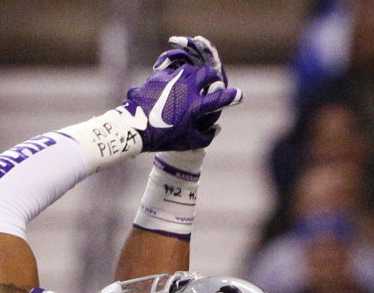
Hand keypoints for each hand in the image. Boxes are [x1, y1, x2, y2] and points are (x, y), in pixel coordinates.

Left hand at [122, 39, 238, 151]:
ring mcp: (170, 80)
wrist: (134, 127)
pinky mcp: (157, 77)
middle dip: (212, 76)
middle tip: (213, 81)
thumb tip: (216, 128)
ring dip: (193, 75)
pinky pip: (169, 73)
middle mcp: (185, 89)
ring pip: (188, 70)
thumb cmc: (161, 138)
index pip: (218, 99)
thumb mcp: (186, 142)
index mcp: (195, 106)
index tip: (239, 95)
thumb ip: (205, 136)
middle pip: (205, 74)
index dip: (231, 97)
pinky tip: (170, 86)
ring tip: (192, 81)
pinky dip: (173, 78)